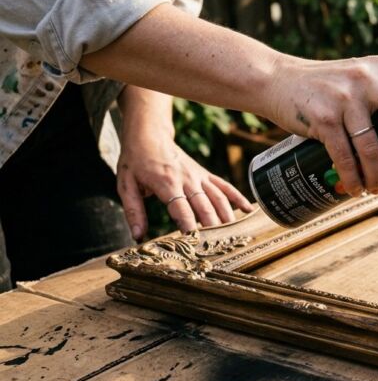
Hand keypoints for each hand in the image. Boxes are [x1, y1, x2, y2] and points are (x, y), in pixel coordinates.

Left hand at [117, 135, 252, 238]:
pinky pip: (224, 186)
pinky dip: (238, 197)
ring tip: (232, 235)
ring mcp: (199, 176)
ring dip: (226, 216)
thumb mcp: (126, 185)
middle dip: (212, 227)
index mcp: (166, 183)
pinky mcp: (205, 174)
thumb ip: (134, 211)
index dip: (188, 225)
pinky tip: (248, 210)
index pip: (181, 208)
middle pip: (204, 206)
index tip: (194, 242)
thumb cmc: (135, 161)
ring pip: (218, 198)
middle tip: (216, 246)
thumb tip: (138, 236)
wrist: (149, 134)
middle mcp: (187, 179)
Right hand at [267, 47, 377, 197]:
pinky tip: (354, 188)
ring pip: (374, 146)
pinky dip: (352, 178)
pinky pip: (346, 156)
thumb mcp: (355, 76)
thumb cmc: (322, 85)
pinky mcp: (324, 118)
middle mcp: (367, 79)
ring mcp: (345, 98)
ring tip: (377, 188)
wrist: (274, 80)